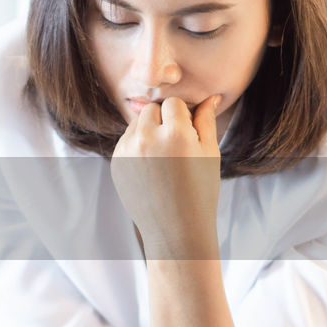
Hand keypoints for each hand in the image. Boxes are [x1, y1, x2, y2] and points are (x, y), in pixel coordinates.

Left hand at [109, 93, 221, 259]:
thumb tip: (210, 96)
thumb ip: (206, 121)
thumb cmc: (200, 192)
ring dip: (148, 131)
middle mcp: (147, 139)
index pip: (173, 103)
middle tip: (176, 145)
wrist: (175, 230)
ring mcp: (127, 152)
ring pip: (136, 123)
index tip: (188, 134)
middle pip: (151, 109)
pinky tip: (151, 169)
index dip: (183, 116)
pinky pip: (126, 141)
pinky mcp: (116, 163)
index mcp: (175, 134)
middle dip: (163, 120)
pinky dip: (137, 147)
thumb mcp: (209, 154)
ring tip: (164, 158)